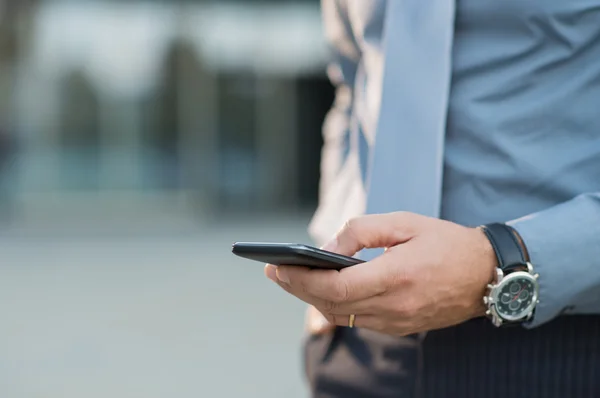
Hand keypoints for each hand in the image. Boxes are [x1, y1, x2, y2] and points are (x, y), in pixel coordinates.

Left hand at [264, 212, 497, 335]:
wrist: (487, 276)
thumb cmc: (446, 243)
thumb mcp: (404, 222)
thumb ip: (361, 231)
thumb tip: (327, 250)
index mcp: (396, 277)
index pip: (335, 287)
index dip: (301, 279)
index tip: (277, 267)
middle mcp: (394, 307)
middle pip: (330, 304)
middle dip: (297, 288)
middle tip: (275, 272)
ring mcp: (397, 322)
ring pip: (341, 316)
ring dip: (312, 299)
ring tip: (293, 278)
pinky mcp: (400, 327)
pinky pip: (357, 321)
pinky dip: (334, 306)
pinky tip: (323, 290)